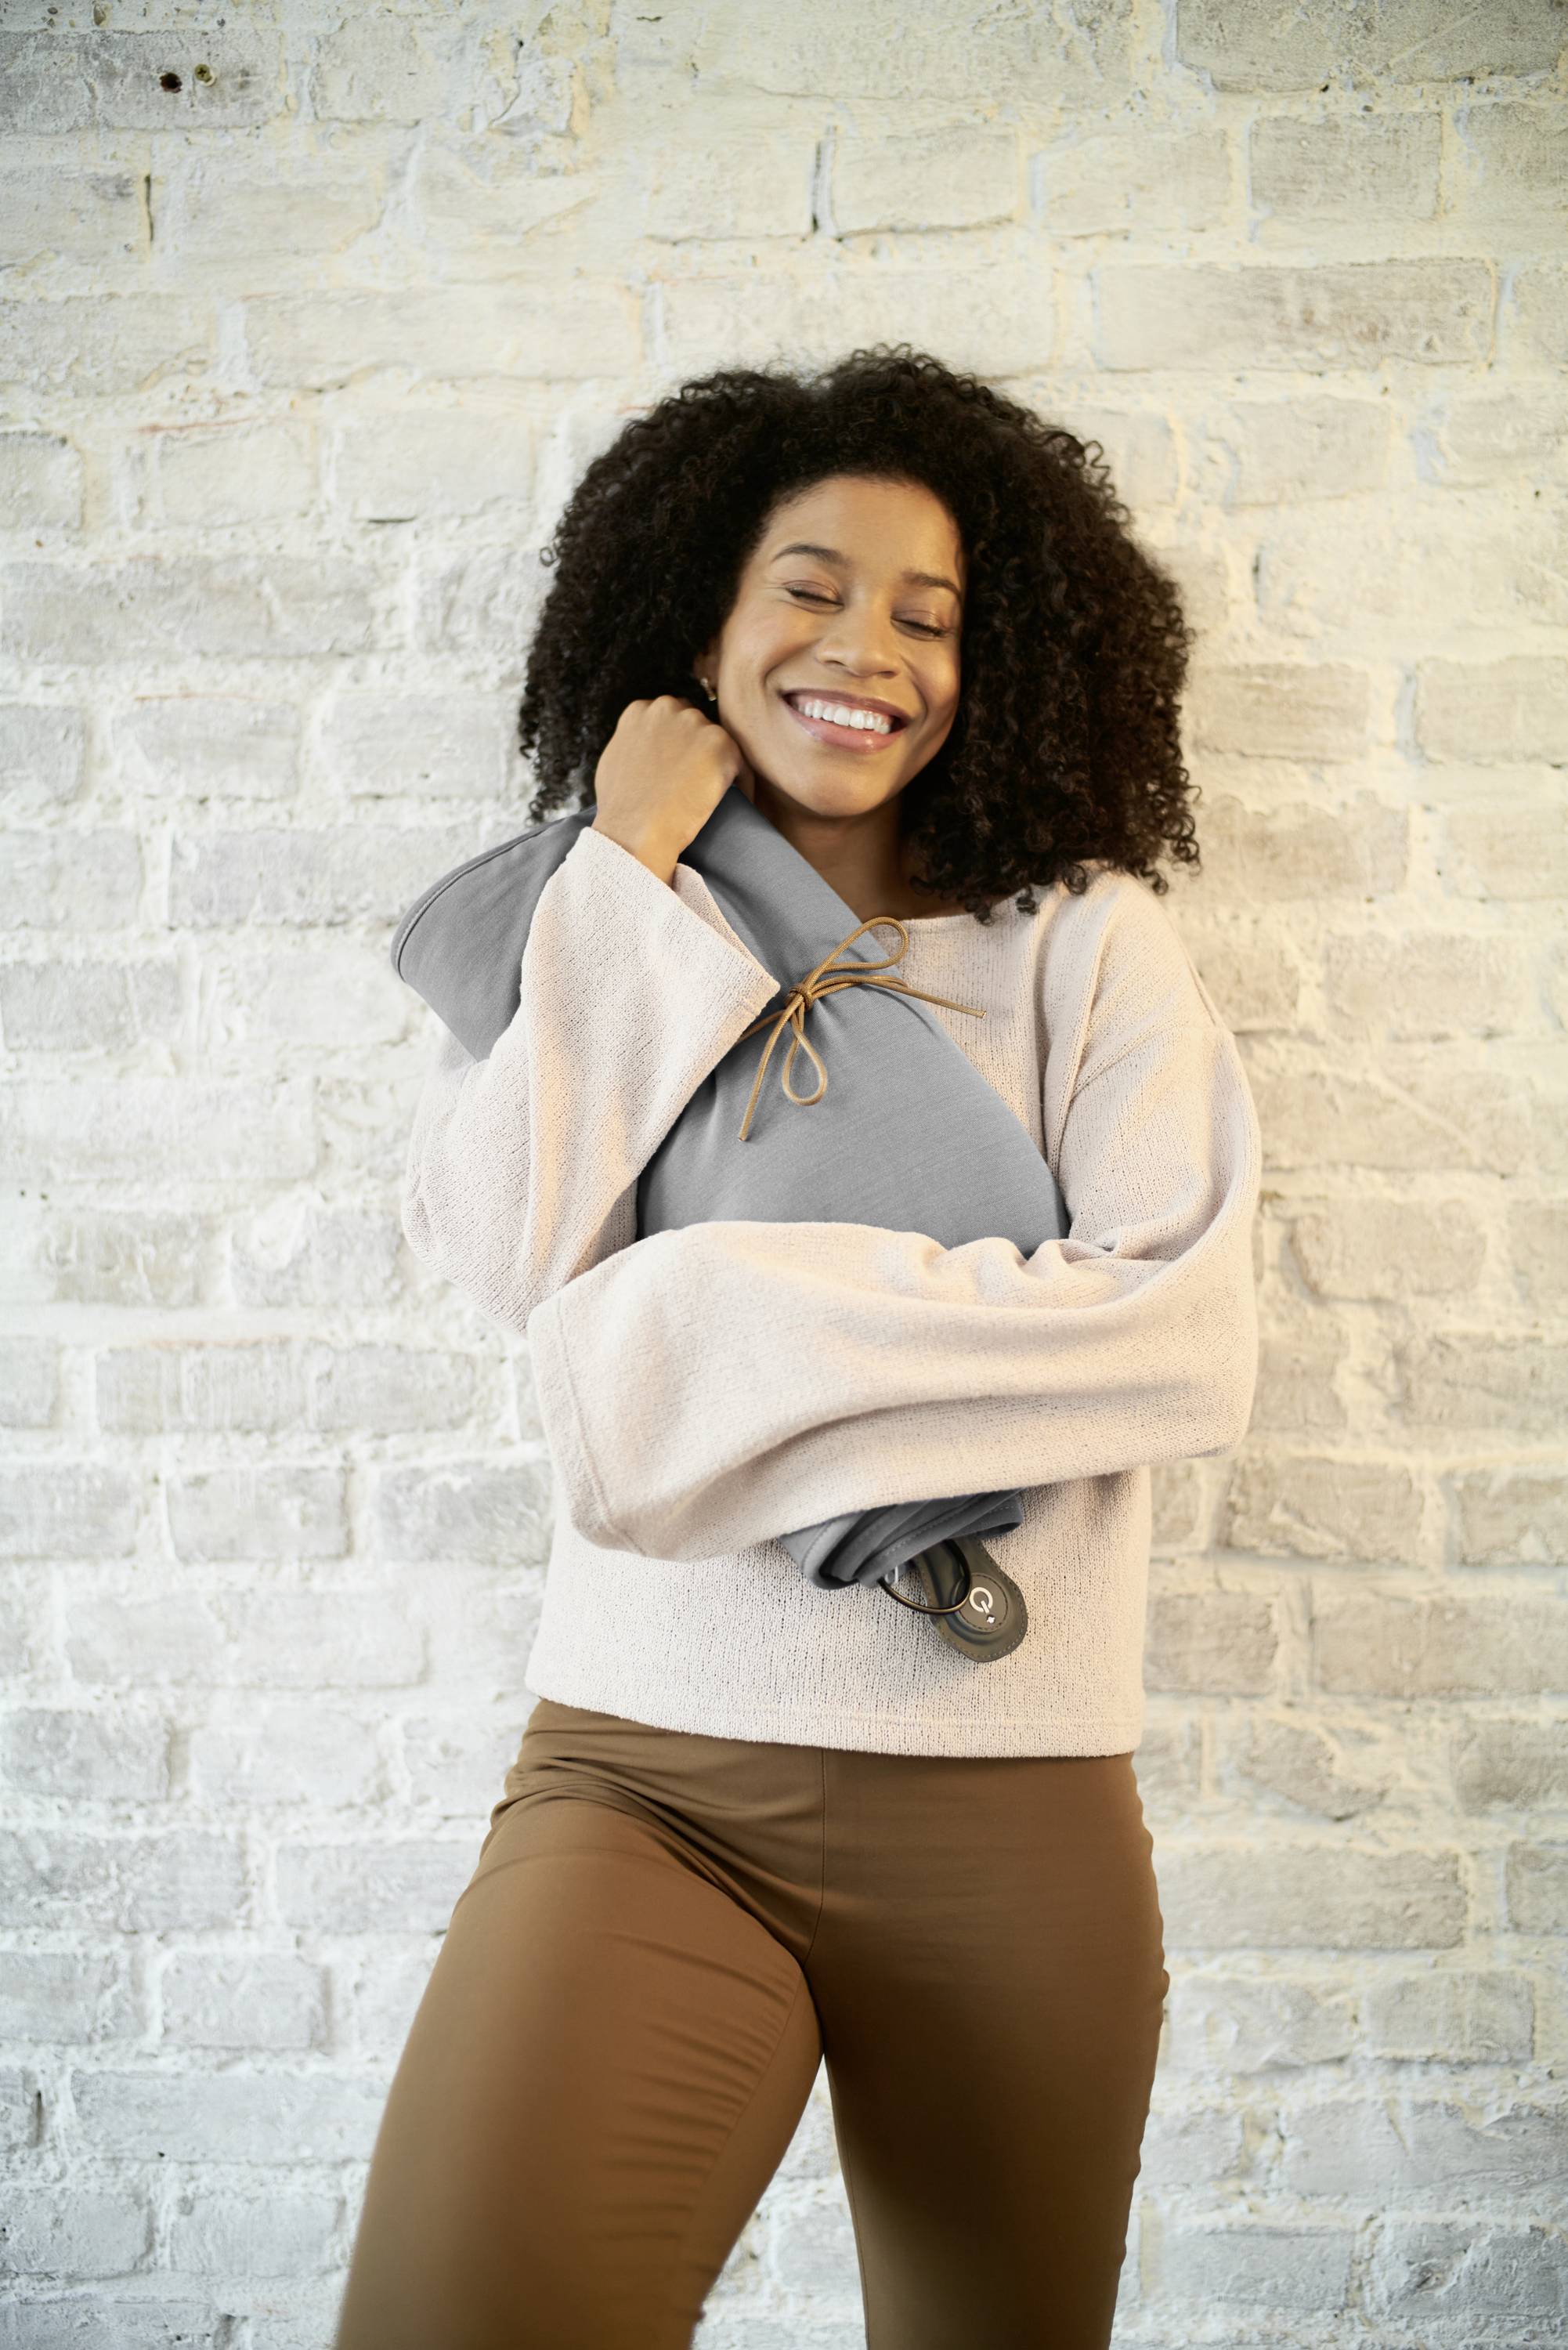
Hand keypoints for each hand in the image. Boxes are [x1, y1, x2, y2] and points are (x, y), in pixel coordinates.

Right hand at [591, 694, 754, 884]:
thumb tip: (646, 750)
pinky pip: (741, 764)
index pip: (670, 717)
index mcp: (641, 710)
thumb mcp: (615, 761)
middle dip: (698, 749)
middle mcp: (668, 708)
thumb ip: (633, 743)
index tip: (683, 765)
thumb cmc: (621, 808)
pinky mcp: (721, 745)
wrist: (634, 832)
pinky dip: (741, 783)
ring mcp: (695, 724)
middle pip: (695, 723)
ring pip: (718, 742)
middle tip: (700, 780)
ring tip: (717, 794)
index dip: (679, 743)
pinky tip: (739, 802)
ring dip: (719, 764)